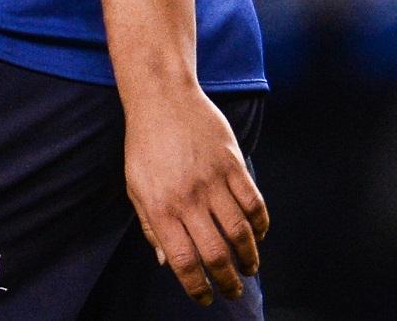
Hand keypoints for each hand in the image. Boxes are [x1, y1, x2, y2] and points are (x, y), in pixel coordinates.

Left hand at [123, 87, 268, 305]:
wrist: (161, 98)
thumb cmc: (144, 145)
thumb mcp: (135, 186)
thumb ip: (151, 226)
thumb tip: (165, 262)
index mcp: (159, 207)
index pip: (183, 261)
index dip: (196, 287)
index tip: (205, 298)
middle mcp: (187, 198)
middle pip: (216, 254)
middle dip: (228, 281)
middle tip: (233, 291)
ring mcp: (212, 180)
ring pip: (241, 233)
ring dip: (249, 258)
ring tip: (249, 268)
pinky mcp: (232, 164)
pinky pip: (254, 203)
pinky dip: (260, 225)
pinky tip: (257, 236)